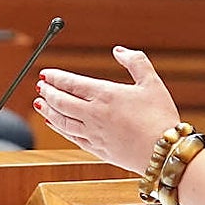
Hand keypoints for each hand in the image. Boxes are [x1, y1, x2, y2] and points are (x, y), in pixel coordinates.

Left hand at [34, 46, 180, 173]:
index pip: (71, 83)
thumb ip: (136, 62)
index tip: (45, 73)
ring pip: (61, 120)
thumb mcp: (152, 83)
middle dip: (47, 92)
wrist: (165, 153)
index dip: (55, 77)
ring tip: (39, 103)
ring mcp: (93, 133)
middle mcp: (93, 114)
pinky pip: (70, 137)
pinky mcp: (96, 149)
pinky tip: (53, 124)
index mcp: (105, 95)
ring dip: (48, 110)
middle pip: (61, 101)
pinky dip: (58, 128)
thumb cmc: (160, 118)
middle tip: (40, 86)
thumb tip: (119, 50)